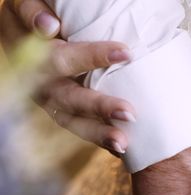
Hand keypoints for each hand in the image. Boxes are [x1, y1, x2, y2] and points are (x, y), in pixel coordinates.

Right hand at [0, 0, 135, 153]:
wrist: (26, 33)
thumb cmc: (35, 13)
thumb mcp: (27, 3)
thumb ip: (33, 11)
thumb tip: (49, 28)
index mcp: (31, 54)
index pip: (61, 57)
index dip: (91, 56)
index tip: (125, 53)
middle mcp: (40, 83)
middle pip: (70, 97)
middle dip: (100, 106)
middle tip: (129, 113)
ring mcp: (51, 102)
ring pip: (73, 121)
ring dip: (98, 132)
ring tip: (123, 142)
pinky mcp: (62, 113)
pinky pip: (80, 129)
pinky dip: (99, 140)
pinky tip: (121, 150)